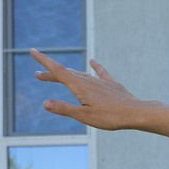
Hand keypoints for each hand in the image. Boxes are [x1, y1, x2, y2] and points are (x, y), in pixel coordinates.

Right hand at [31, 50, 149, 130]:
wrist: (136, 113)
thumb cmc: (110, 117)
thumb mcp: (84, 116)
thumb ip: (64, 108)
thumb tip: (44, 103)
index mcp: (79, 86)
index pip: (57, 71)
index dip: (44, 61)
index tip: (32, 51)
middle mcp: (88, 80)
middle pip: (66, 74)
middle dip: (51, 73)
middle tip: (37, 75)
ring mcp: (100, 81)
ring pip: (80, 74)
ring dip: (67, 73)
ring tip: (58, 75)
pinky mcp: (111, 84)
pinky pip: (100, 72)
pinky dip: (94, 67)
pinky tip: (92, 61)